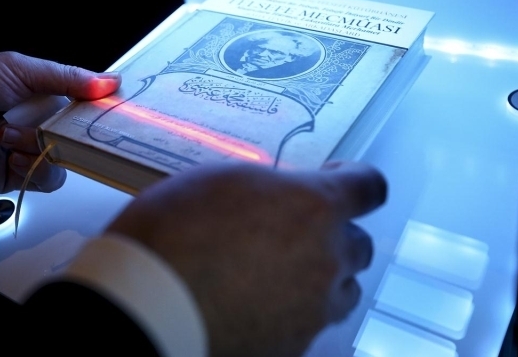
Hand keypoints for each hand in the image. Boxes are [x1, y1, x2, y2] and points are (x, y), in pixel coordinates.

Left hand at [0, 51, 120, 192]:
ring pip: (64, 160)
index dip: (96, 108)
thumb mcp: (17, 69)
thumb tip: (108, 81)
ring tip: (9, 135)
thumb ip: (65, 78)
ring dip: (40, 148)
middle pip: (79, 136)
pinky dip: (32, 169)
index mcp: (40, 92)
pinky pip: (43, 179)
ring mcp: (25, 149)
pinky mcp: (13, 175)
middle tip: (49, 124)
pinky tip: (11, 156)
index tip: (107, 110)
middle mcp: (37, 121)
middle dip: (67, 132)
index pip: (83, 103)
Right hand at [106, 160, 386, 356]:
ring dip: (320, 277)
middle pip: (358, 244)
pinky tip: (253, 301)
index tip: (343, 178)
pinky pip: (308, 324)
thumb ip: (267, 188)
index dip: (356, 180)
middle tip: (294, 228)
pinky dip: (290, 311)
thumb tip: (277, 197)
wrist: (148, 304)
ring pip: (341, 291)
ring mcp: (312, 309)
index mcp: (313, 207)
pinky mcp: (292, 346)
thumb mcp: (219, 181)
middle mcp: (326, 259)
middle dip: (332, 234)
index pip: (368, 187)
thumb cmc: (172, 237)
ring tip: (275, 271)